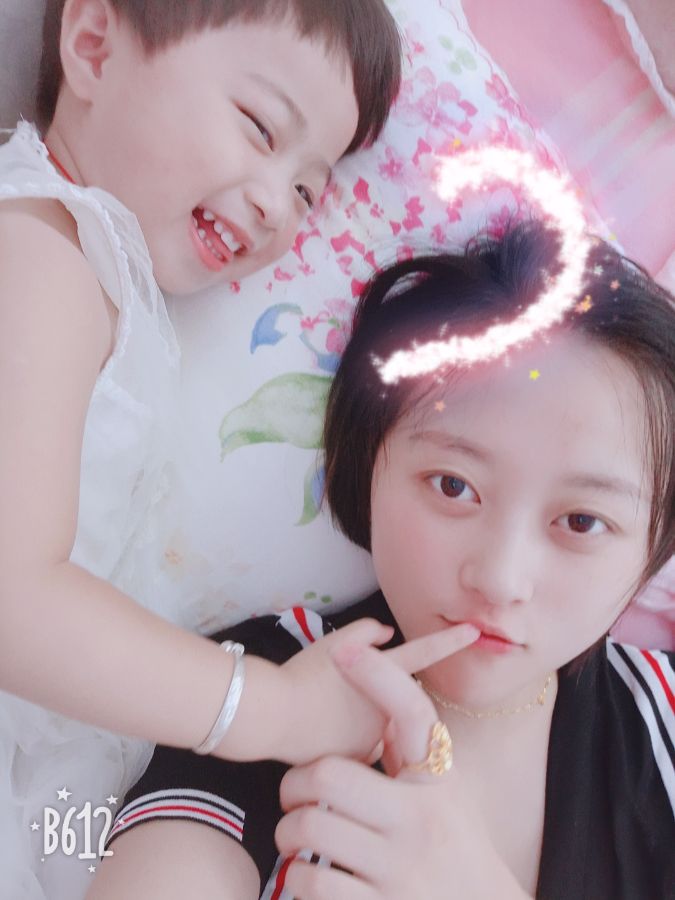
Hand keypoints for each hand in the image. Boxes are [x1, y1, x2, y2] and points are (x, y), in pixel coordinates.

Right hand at [276, 618, 477, 765]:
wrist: (272, 714)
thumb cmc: (299, 675)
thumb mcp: (331, 643)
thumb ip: (364, 634)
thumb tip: (387, 635)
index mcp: (382, 673)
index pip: (421, 652)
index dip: (448, 641)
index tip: (475, 630)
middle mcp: (387, 704)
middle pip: (390, 697)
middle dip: (370, 696)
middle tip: (332, 693)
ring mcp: (376, 733)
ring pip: (373, 725)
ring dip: (355, 720)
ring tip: (318, 714)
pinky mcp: (360, 760)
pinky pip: (359, 750)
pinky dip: (343, 742)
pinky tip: (318, 737)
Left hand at [276, 644, 529, 898]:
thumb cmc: (453, 845)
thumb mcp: (445, 794)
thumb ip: (414, 752)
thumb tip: (378, 686)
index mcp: (436, 786)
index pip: (411, 715)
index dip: (377, 678)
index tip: (344, 651)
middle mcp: (420, 824)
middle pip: (330, 776)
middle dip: (295, 785)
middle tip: (293, 796)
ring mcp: (399, 872)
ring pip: (310, 830)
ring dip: (289, 834)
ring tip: (295, 837)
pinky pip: (311, 882)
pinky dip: (297, 878)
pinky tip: (307, 875)